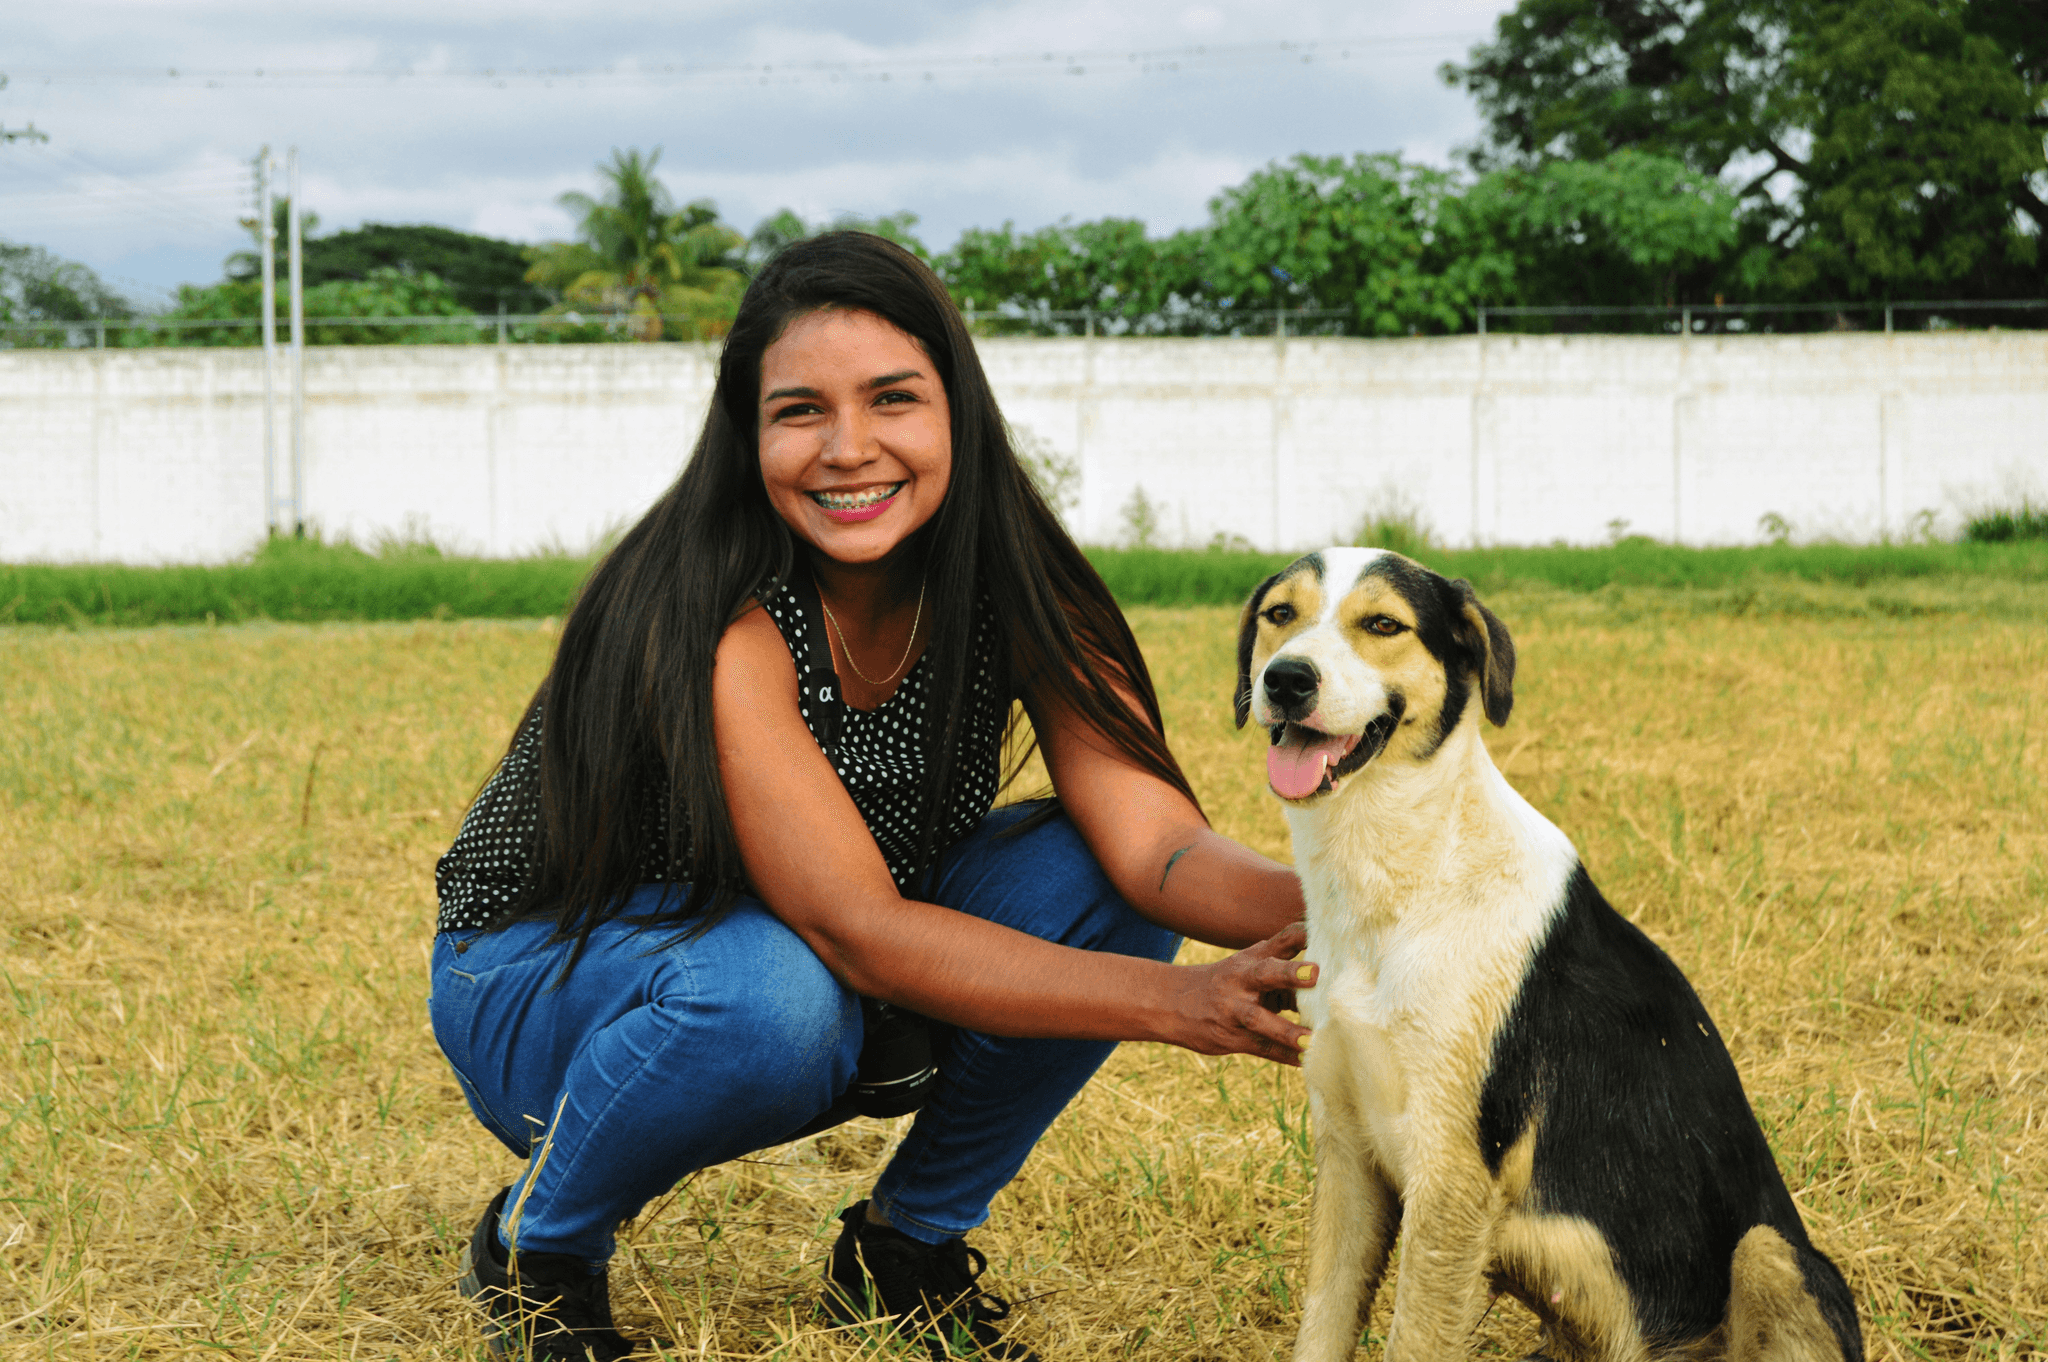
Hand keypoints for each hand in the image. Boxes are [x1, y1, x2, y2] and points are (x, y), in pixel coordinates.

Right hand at [1166, 921, 1316, 1065]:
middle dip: (1290, 973)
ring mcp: (1234, 1010)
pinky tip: (1304, 1060)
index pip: (1281, 941)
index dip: (1302, 936)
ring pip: (1260, 1019)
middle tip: (1315, 974)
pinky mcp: (1231, 1037)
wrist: (1173, 1003)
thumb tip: (1325, 963)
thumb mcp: (1248, 963)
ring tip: (1310, 1041)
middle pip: (1266, 973)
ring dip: (1286, 1030)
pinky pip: (1261, 1048)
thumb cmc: (1227, 982)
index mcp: (1252, 959)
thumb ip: (1283, 961)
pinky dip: (1283, 1055)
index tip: (1323, 935)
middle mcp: (1242, 981)